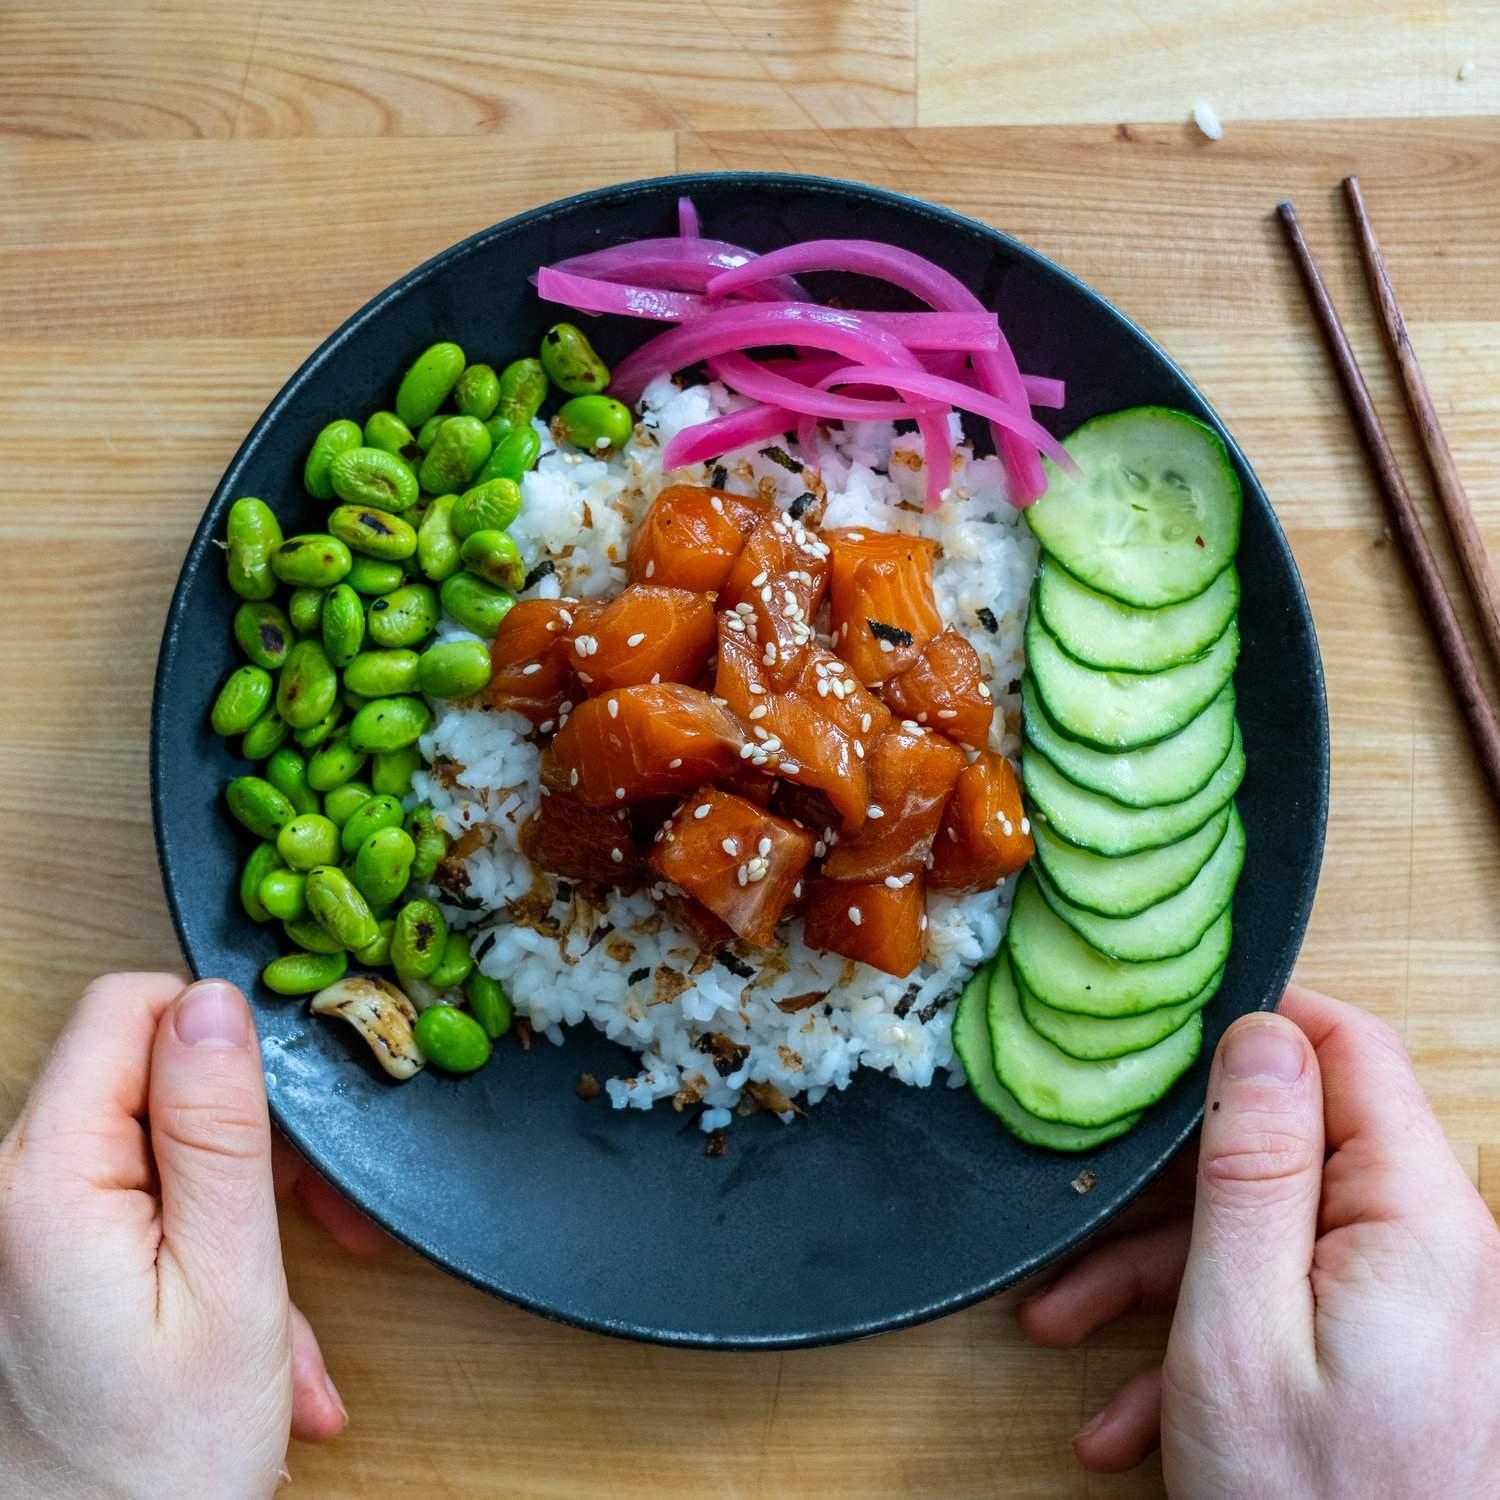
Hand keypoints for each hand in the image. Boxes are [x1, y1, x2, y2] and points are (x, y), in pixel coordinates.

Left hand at [0, 974, 348, 1498]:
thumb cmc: (157, 1467)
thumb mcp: (228, 1284)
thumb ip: (218, 1130)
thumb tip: (215, 1003)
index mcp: (46, 1181)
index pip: (128, 1008)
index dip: (221, 1037)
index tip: (287, 1109)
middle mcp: (10, 1192)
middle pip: (147, 1079)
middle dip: (250, 1136)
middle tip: (320, 1216)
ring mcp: (22, 1233)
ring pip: (157, 1150)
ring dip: (242, 1209)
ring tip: (293, 1305)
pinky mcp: (42, 1267)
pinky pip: (140, 1211)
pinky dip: (208, 1253)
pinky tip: (256, 1339)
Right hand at [1018, 985, 1499, 1495]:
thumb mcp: (1241, 1326)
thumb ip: (1255, 1166)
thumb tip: (1261, 1030)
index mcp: (1416, 1220)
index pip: (1351, 1050)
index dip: (1256, 1026)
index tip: (1164, 1041)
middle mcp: (1437, 1252)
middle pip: (1293, 1153)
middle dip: (1171, 1189)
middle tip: (1079, 1223)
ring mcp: (1420, 1311)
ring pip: (1276, 1237)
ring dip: (1165, 1276)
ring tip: (1066, 1327)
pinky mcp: (1400, 1361)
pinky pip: (1297, 1311)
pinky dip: (1210, 1342)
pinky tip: (1135, 1410)